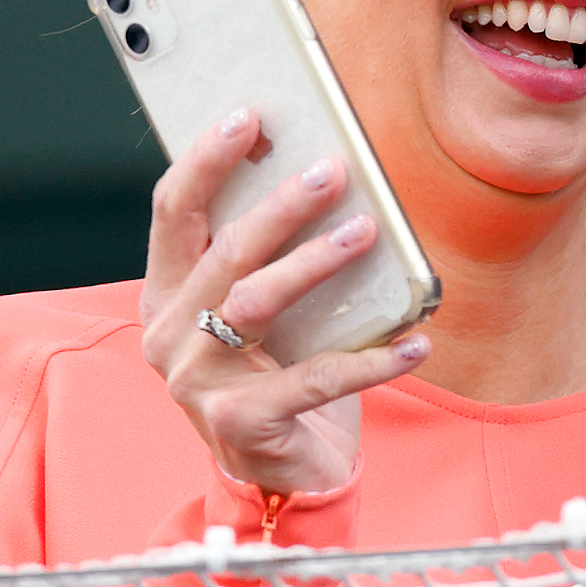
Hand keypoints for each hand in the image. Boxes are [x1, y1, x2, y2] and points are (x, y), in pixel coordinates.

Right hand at [137, 108, 428, 494]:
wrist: (287, 470)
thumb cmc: (283, 369)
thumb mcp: (272, 308)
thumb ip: (275, 253)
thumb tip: (329, 172)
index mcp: (169, 293)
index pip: (173, 211)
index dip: (206, 160)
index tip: (250, 116)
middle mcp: (169, 335)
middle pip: (226, 251)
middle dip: (282, 205)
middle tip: (333, 169)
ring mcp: (197, 382)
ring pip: (257, 303)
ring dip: (317, 262)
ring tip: (369, 231)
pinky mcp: (239, 424)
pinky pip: (314, 379)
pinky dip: (372, 360)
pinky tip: (416, 342)